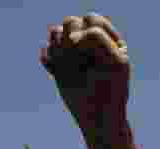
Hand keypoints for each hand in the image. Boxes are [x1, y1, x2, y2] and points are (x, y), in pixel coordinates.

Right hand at [41, 14, 129, 133]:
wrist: (98, 118)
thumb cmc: (110, 91)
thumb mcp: (114, 62)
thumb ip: (97, 38)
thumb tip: (71, 37)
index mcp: (109, 39)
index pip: (92, 20)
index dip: (87, 34)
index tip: (91, 56)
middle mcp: (90, 41)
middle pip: (70, 21)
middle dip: (71, 42)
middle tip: (79, 65)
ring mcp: (73, 51)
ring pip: (55, 32)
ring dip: (60, 51)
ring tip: (70, 70)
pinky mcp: (58, 62)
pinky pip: (46, 49)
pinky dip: (50, 61)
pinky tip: (59, 74)